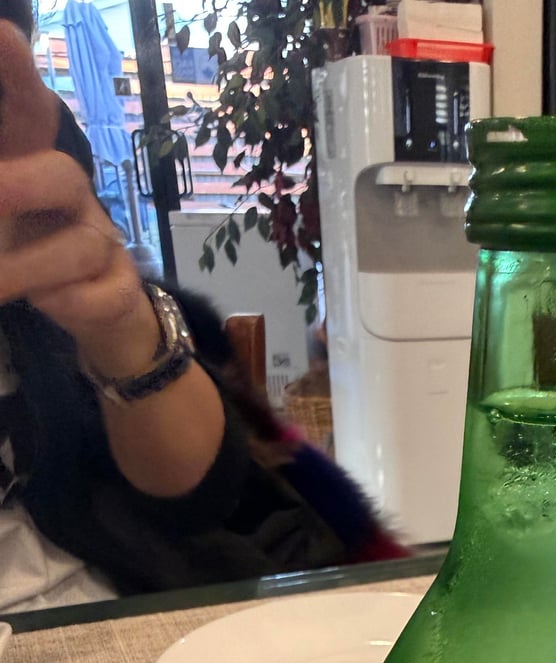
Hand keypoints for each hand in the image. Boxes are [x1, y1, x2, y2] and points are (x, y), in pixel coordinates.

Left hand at [0, 20, 158, 378]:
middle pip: (64, 175)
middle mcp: (72, 198)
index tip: (1, 36)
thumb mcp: (3, 216)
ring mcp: (101, 243)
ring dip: (28, 268)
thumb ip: (1, 190)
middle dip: (22, 184)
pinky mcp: (121, 289)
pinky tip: (49, 303)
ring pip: (80, 247)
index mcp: (33, 166)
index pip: (29, 111)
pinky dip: (74, 303)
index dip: (17, 75)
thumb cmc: (33, 248)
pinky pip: (105, 294)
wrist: (100, 311)